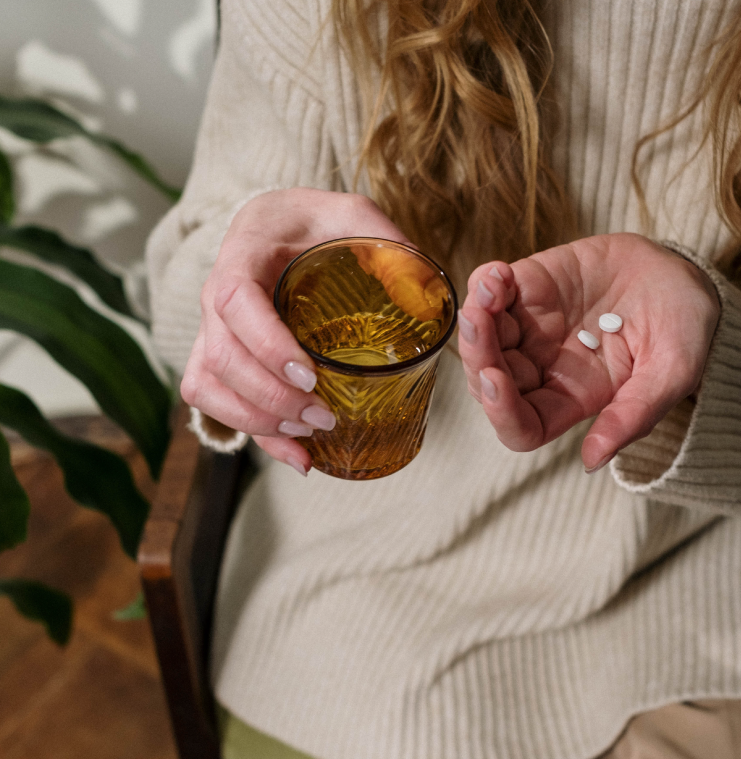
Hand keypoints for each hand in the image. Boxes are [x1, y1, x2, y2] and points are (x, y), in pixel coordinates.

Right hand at [180, 188, 410, 473]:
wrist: (277, 223)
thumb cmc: (315, 220)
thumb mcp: (354, 214)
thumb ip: (386, 244)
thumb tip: (426, 298)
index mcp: (245, 252)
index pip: (235, 300)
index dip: (266, 344)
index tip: (310, 375)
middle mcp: (216, 293)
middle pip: (220, 356)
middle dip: (270, 398)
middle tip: (322, 416)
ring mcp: (211, 327)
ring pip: (206, 384)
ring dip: (255, 421)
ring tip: (309, 435)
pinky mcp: (218, 355)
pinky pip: (213, 400)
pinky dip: (252, 433)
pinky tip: (297, 454)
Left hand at [457, 233, 720, 470]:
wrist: (683, 272)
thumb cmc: (681, 328)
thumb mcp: (672, 371)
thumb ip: (634, 414)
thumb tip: (592, 460)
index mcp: (572, 400)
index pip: (522, 425)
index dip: (502, 412)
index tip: (496, 380)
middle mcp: (542, 369)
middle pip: (488, 381)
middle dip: (477, 354)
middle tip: (480, 320)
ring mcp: (530, 329)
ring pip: (482, 338)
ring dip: (475, 317)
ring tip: (491, 289)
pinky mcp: (527, 289)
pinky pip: (490, 292)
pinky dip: (484, 283)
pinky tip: (498, 273)